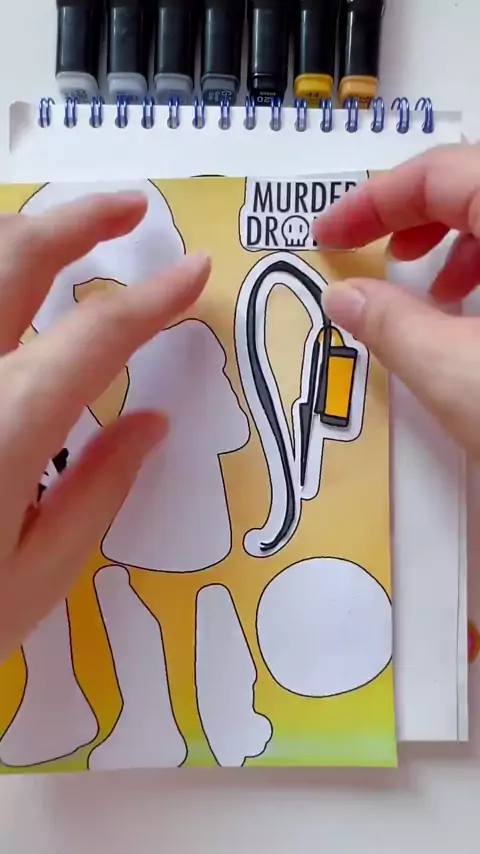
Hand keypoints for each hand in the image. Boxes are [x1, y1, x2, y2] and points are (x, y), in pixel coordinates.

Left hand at [0, 192, 209, 658]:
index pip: (95, 334)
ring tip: (69, 232)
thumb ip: (98, 488)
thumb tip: (148, 423)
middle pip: (17, 257)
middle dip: (79, 220)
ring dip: (25, 233)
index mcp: (6, 426)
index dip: (152, 298)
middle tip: (128, 207)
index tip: (192, 272)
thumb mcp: (38, 574)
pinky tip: (9, 295)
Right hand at [314, 144, 479, 456]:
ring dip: (459, 244)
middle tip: (370, 252)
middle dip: (414, 216)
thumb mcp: (459, 376)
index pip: (441, 173)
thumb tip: (347, 296)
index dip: (373, 200)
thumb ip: (392, 325)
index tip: (332, 234)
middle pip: (475, 185)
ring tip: (431, 292)